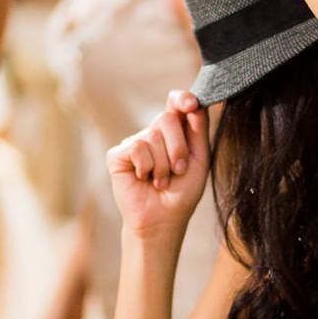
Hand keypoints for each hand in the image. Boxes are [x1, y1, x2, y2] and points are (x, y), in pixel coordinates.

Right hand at [106, 90, 209, 241]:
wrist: (163, 220)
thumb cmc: (182, 193)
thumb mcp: (199, 160)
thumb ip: (199, 131)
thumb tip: (196, 103)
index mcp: (174, 132)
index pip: (176, 103)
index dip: (182, 99)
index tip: (190, 104)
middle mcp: (153, 133)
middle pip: (167, 118)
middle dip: (178, 148)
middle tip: (178, 170)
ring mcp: (134, 143)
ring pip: (152, 136)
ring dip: (163, 165)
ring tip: (160, 181)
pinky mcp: (118, 155)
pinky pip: (136, 148)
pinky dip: (146, 167)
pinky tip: (144, 179)